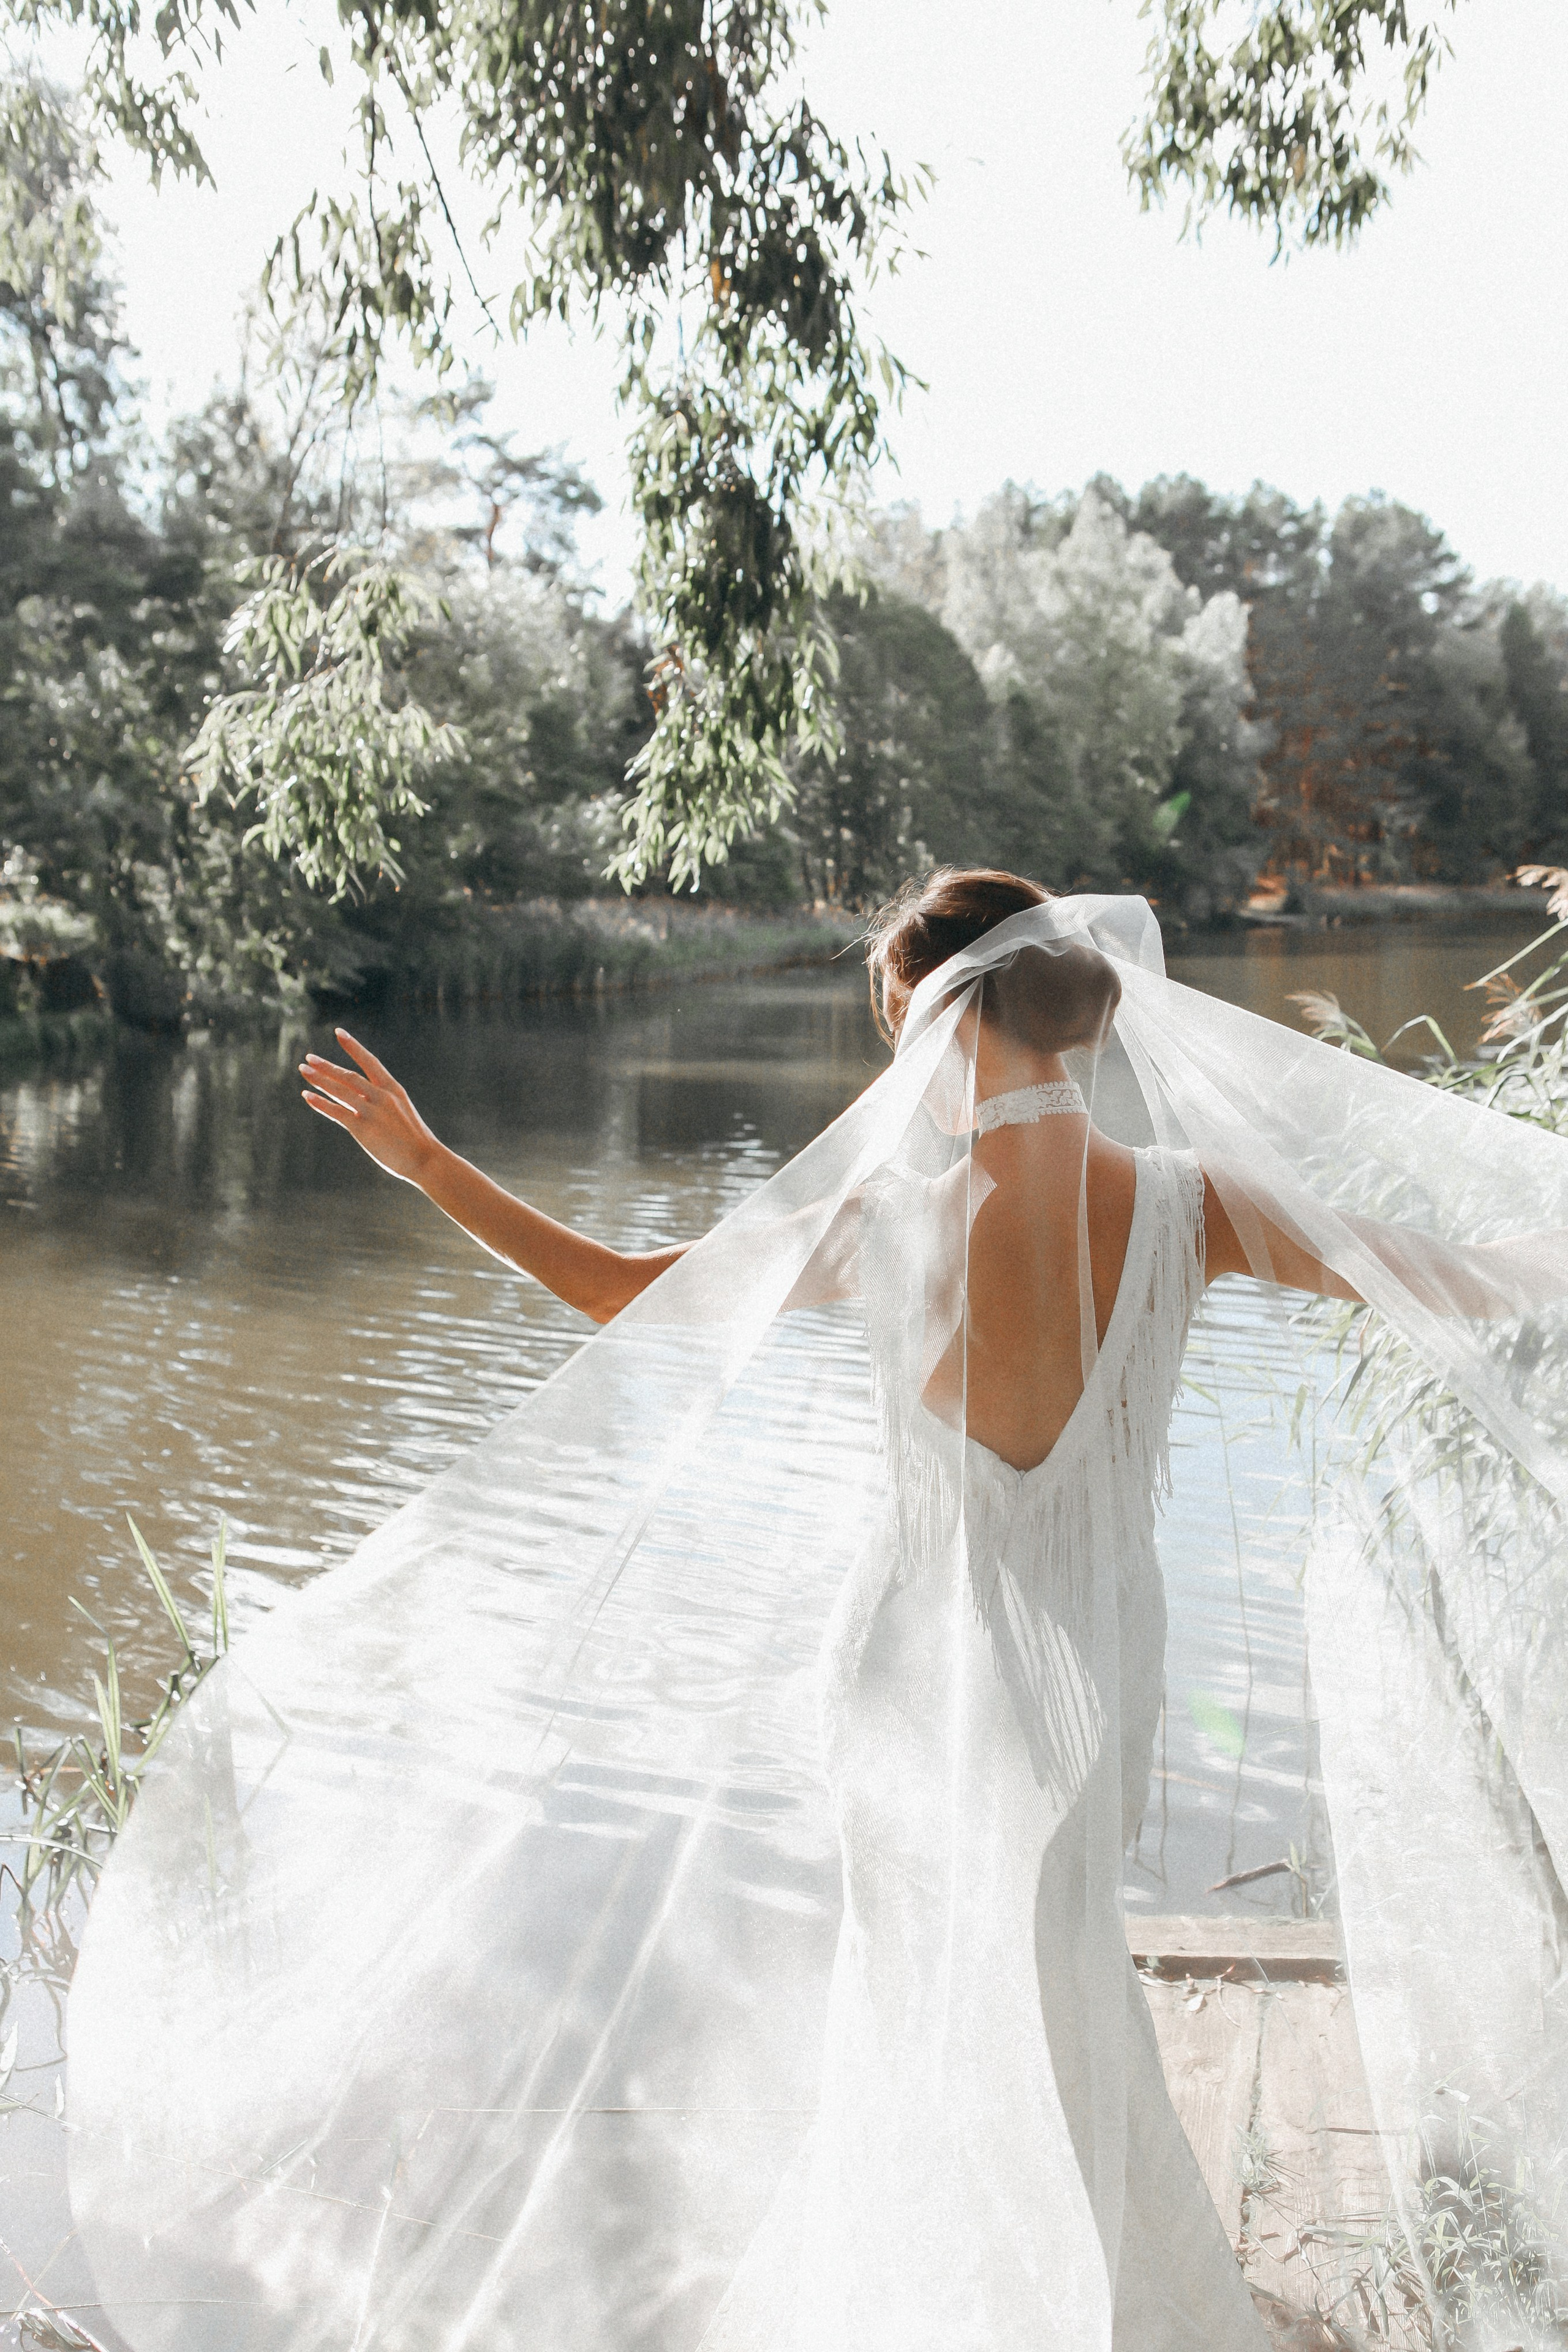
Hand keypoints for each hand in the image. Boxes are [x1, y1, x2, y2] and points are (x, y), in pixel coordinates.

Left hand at [299, 1030, 441, 1186]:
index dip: (353, 1047)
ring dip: (319, 1079)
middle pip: (348, 1075)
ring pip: (340, 1090)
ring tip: (303, 1070)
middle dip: (327, 1066)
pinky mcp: (363, 1128)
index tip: (339, 1033)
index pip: (370, 1061)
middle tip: (309, 1058)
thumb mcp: (402, 1112)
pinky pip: (337, 1112)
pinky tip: (306, 1096)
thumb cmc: (415, 1140)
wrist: (425, 1159)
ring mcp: (372, 1111)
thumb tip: (363, 1100)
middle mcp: (382, 1096)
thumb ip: (383, 1103)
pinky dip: (321, 1103)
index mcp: (393, 1089)